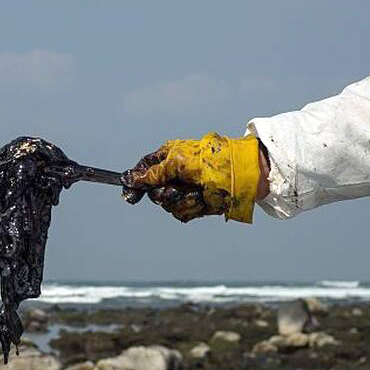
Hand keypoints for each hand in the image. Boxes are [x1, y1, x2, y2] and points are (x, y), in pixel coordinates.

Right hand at [122, 133, 264, 223]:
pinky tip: (202, 200)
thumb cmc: (211, 162)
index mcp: (169, 157)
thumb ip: (153, 173)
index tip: (129, 192)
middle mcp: (174, 174)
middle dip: (165, 193)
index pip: (144, 169)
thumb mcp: (178, 162)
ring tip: (197, 192)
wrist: (239, 177)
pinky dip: (191, 207)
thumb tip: (130, 178)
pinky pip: (181, 212)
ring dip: (182, 200)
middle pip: (153, 191)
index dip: (136, 180)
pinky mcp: (193, 204)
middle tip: (176, 189)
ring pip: (167, 204)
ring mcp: (184, 189)